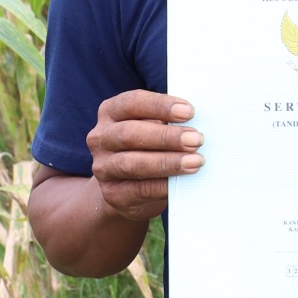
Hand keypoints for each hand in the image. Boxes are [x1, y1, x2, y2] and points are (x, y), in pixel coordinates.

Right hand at [84, 90, 199, 222]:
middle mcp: (101, 138)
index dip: (160, 106)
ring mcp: (103, 167)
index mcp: (110, 113)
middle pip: (130, 133)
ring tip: (195, 161)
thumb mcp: (151, 128)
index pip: (132, 103)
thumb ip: (165, 122)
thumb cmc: (146, 148)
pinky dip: (163, 185)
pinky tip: (181, 182)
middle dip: (167, 137)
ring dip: (167, 162)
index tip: (189, 111)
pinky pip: (139, 189)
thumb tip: (193, 124)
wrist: (126, 189)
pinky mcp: (112, 194)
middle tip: (196, 139)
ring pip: (133, 163)